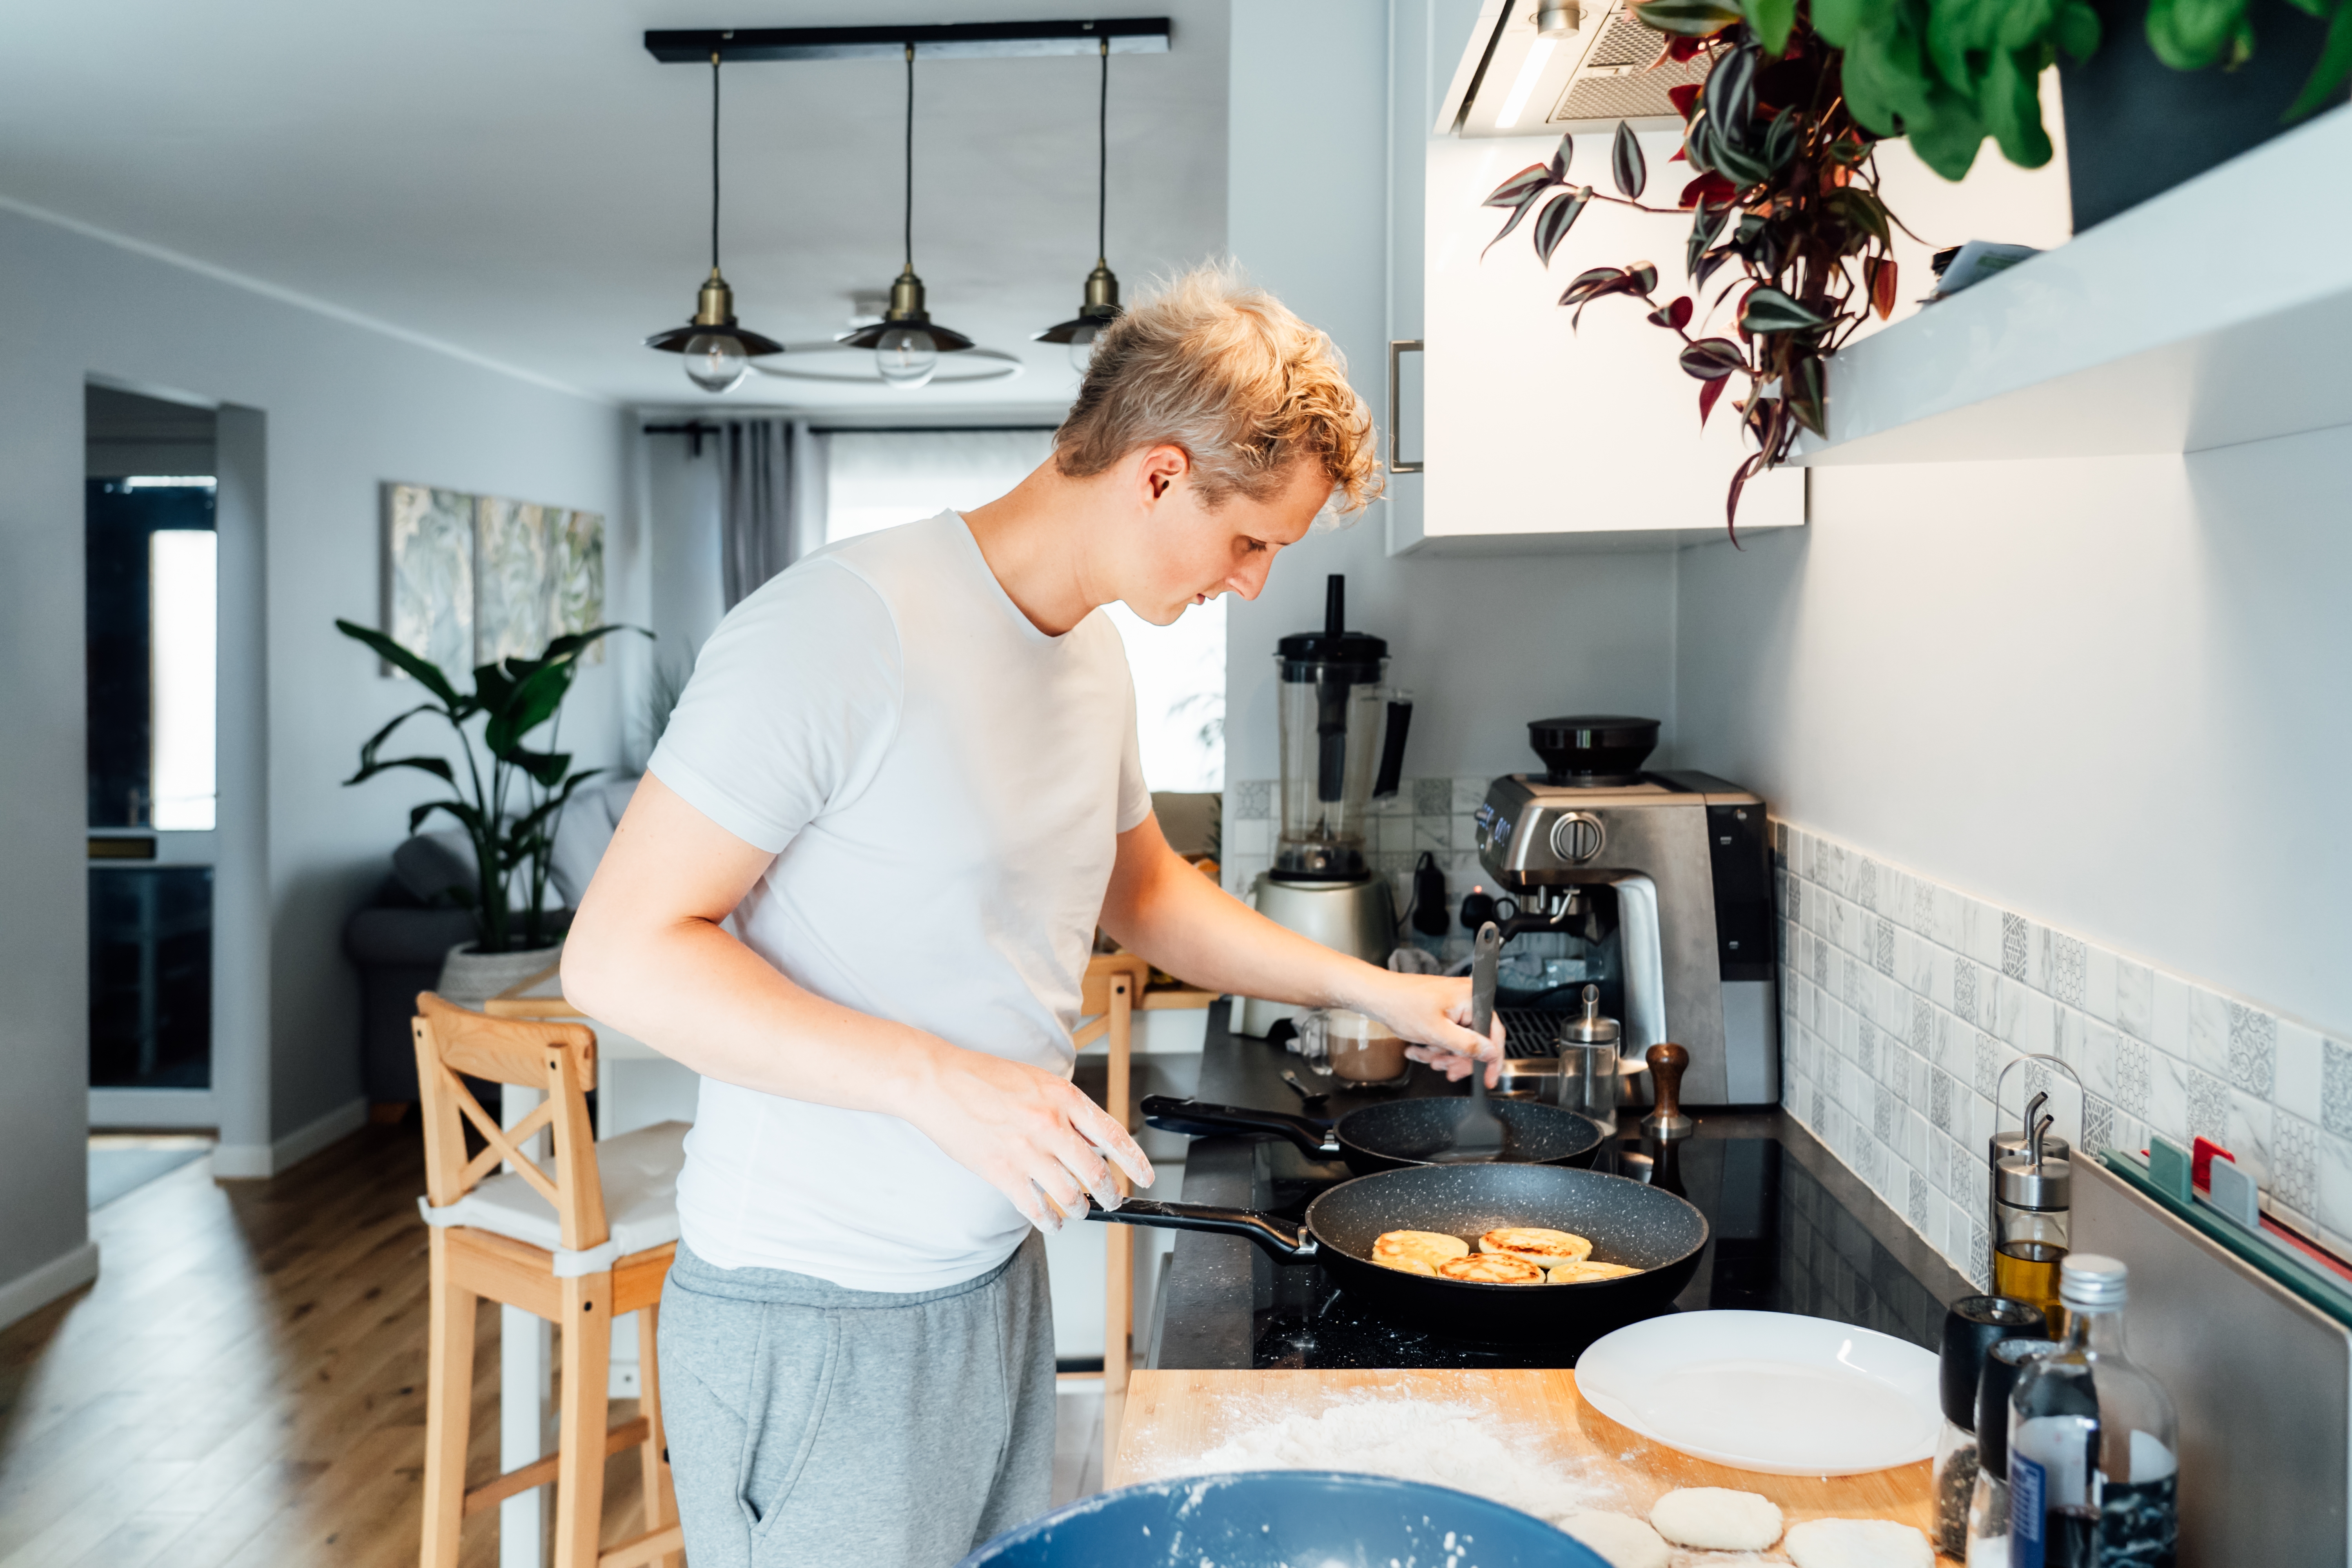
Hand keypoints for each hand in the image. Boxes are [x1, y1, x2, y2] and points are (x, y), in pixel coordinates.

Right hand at [903, 1040, 1154, 1232]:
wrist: (939, 1081)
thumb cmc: (986, 1078)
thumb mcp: (1038, 1082)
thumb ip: (1068, 1111)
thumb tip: (1096, 1140)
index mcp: (1063, 1098)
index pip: (1113, 1136)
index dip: (1135, 1161)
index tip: (1146, 1176)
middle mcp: (1050, 1124)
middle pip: (1096, 1173)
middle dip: (1110, 1194)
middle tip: (1112, 1201)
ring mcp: (1026, 1150)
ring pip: (1070, 1195)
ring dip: (1079, 1209)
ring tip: (1078, 1210)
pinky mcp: (1002, 1172)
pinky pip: (1036, 1208)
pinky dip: (1049, 1221)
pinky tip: (1051, 1222)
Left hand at [1355, 971, 1503, 1087]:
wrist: (1375, 995)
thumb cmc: (1401, 1005)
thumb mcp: (1437, 1033)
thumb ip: (1468, 1045)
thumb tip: (1491, 1053)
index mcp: (1471, 998)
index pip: (1494, 1033)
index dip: (1492, 1060)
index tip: (1489, 1079)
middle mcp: (1466, 998)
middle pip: (1475, 1040)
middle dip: (1457, 1058)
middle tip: (1445, 1069)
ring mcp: (1454, 1003)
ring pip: (1459, 1040)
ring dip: (1441, 1053)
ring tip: (1423, 1055)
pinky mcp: (1442, 1009)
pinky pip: (1447, 1034)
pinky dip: (1434, 1044)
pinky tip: (1418, 1048)